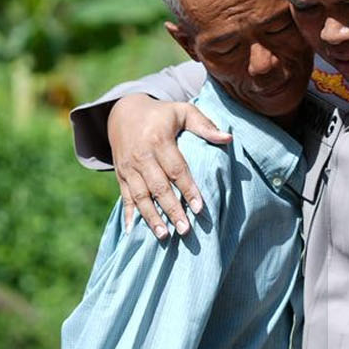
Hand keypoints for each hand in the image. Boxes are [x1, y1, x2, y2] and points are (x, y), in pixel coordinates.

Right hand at [108, 94, 229, 237]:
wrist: (122, 112)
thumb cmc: (160, 114)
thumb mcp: (182, 112)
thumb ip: (204, 125)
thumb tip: (228, 138)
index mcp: (159, 140)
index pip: (176, 169)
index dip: (188, 189)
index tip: (199, 208)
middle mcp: (141, 156)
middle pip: (158, 187)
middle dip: (171, 210)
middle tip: (185, 230)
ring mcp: (128, 167)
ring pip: (140, 196)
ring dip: (151, 217)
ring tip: (163, 236)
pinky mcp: (120, 175)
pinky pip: (124, 197)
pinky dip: (128, 215)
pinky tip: (131, 233)